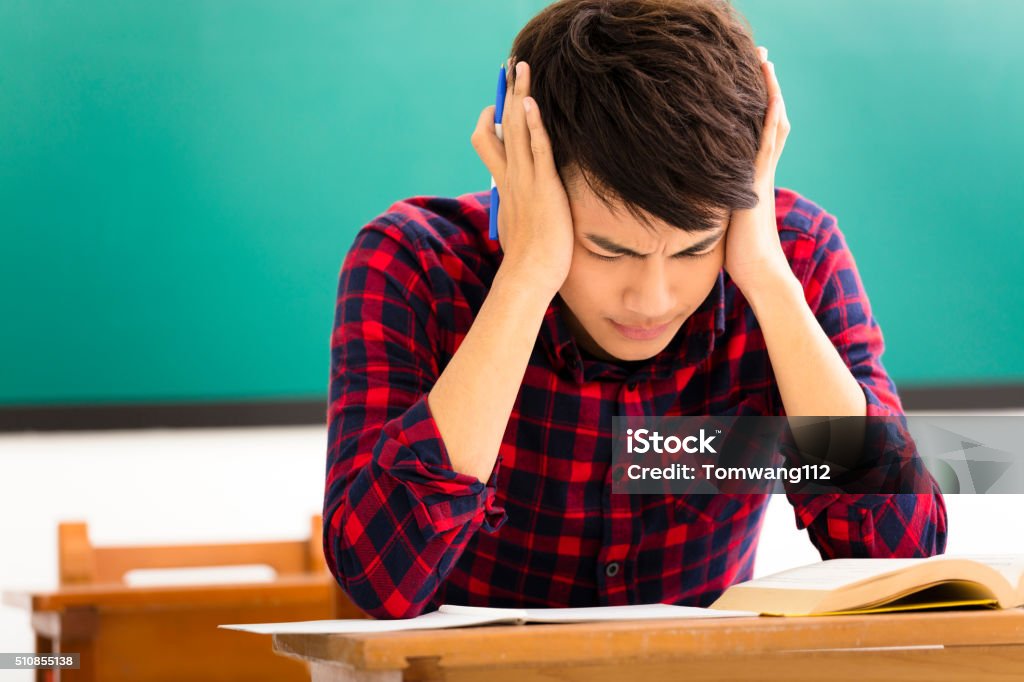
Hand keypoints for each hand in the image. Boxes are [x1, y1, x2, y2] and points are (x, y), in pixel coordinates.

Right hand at [471, 61, 574, 298]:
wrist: (530, 275)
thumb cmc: (527, 259)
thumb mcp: (516, 227)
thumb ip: (514, 210)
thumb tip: (514, 206)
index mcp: (503, 186)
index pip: (488, 143)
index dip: (492, 120)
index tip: (498, 106)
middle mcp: (510, 178)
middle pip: (502, 125)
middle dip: (507, 93)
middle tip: (512, 66)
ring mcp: (525, 181)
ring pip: (518, 129)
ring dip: (519, 95)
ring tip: (522, 68)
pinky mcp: (544, 188)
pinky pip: (537, 149)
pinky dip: (533, 125)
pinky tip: (532, 104)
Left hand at [723, 46, 793, 294]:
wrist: (759, 272)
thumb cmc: (740, 255)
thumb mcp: (721, 221)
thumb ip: (712, 204)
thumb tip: (689, 201)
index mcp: (751, 178)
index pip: (758, 133)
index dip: (756, 106)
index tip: (748, 80)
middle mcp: (760, 170)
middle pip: (769, 119)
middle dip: (765, 88)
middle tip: (761, 57)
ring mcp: (762, 175)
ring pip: (772, 123)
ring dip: (769, 91)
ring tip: (764, 62)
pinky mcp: (758, 183)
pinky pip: (767, 144)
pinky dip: (769, 119)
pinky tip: (769, 97)